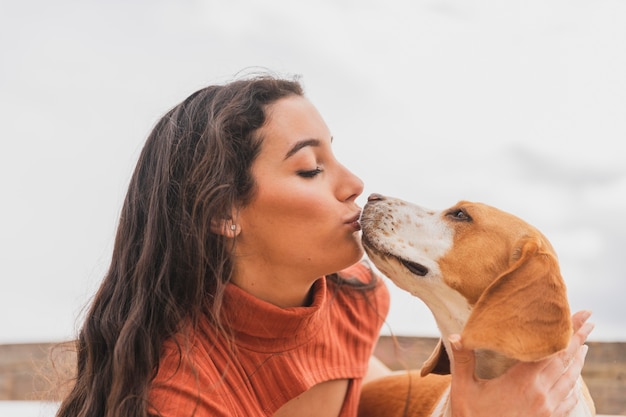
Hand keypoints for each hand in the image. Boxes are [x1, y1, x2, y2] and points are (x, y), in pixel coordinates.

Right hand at [448, 310, 593, 416]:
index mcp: (523, 382)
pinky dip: (574, 385)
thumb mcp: (463, 388)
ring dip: (579, 360)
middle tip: (588, 320)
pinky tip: (573, 381)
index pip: (552, 350)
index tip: (581, 315)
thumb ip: (463, 360)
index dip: (568, 331)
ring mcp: (548, 409)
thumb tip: (456, 335)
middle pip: (566, 360)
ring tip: (584, 345)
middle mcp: (541, 394)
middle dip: (579, 338)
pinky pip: (568, 400)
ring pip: (570, 380)